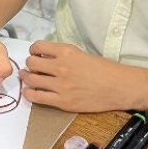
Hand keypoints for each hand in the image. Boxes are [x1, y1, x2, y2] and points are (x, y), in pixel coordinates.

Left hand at [19, 41, 137, 112]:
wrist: (121, 87)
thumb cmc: (105, 70)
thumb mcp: (82, 54)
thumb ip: (63, 54)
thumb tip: (45, 56)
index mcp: (67, 52)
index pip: (37, 47)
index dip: (34, 51)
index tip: (36, 55)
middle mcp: (61, 67)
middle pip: (31, 63)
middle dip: (29, 64)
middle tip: (32, 68)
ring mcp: (61, 85)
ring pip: (31, 79)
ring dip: (26, 77)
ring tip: (28, 78)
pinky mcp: (63, 101)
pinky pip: (36, 97)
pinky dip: (29, 93)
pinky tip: (30, 91)